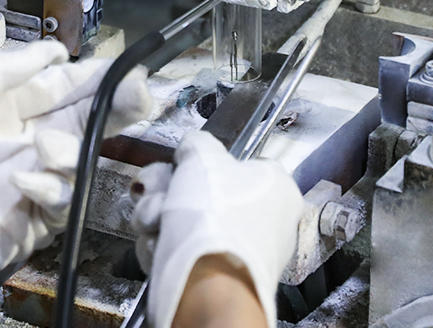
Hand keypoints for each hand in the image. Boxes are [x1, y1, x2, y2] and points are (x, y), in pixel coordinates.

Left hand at [0, 40, 150, 291]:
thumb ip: (1, 68)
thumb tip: (54, 51)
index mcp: (10, 108)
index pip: (65, 87)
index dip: (96, 78)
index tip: (128, 70)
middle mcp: (29, 140)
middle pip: (87, 120)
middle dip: (115, 107)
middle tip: (140, 96)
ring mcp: (35, 180)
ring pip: (80, 159)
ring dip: (68, 152)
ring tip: (43, 150)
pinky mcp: (34, 220)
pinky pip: (62, 201)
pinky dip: (49, 190)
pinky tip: (23, 184)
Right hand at [131, 131, 303, 327]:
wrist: (207, 289)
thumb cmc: (216, 218)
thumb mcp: (203, 158)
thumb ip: (198, 143)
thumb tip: (193, 146)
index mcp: (278, 187)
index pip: (237, 163)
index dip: (202, 162)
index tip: (178, 164)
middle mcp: (266, 220)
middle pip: (205, 193)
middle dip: (169, 191)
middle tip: (154, 192)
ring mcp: (243, 252)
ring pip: (187, 222)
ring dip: (159, 217)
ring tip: (154, 223)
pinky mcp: (218, 279)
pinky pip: (183, 253)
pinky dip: (164, 248)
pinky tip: (159, 248)